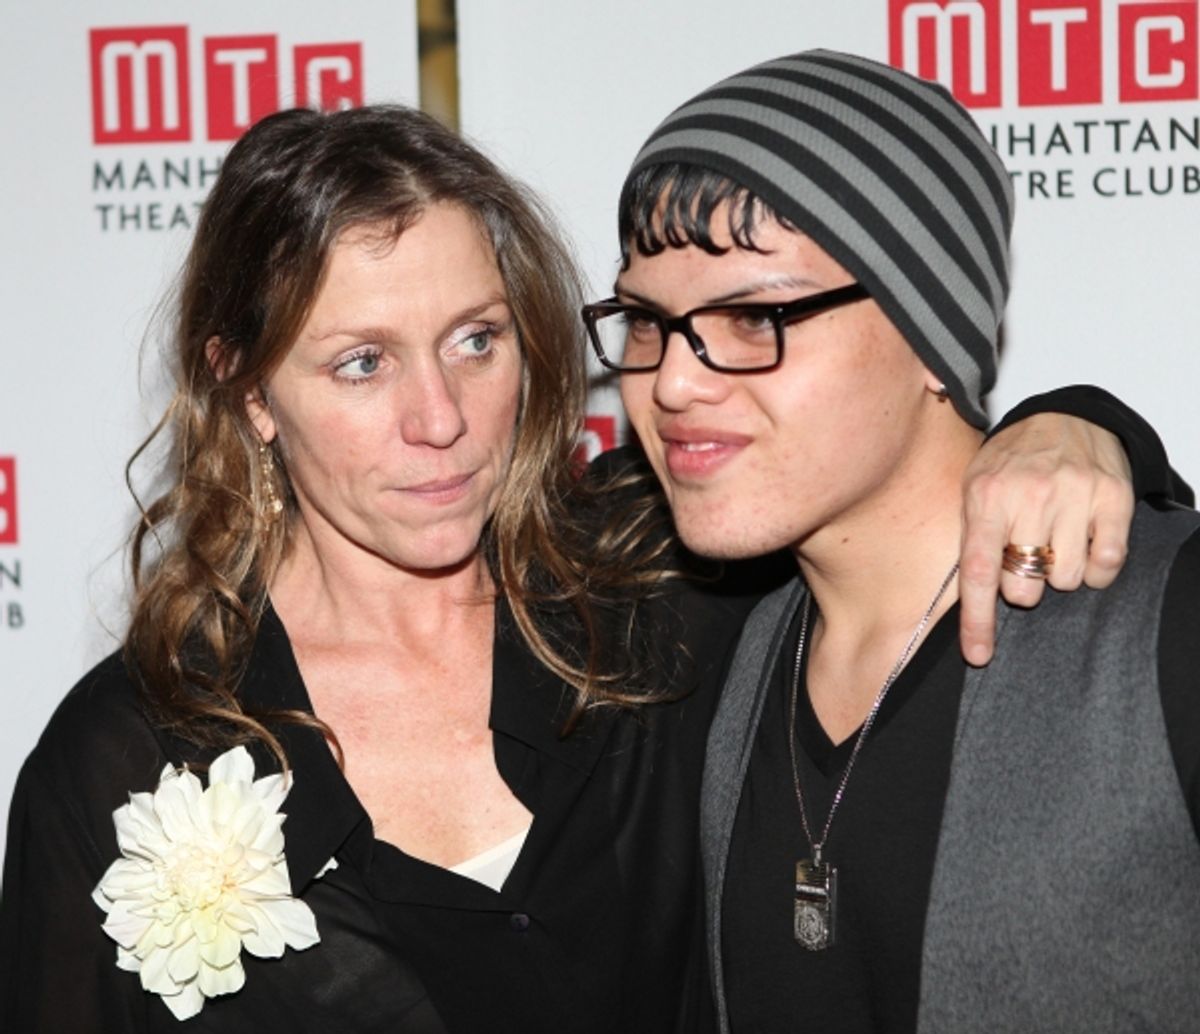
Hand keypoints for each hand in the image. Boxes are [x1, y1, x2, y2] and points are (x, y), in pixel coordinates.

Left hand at [958, 412, 1133, 665]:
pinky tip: (1085, 545)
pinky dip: (1096, 568)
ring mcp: (1076, 495)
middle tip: (1024, 557)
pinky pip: (1107, 564)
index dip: (977, 620)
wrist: (1063, 416)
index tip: (978, 655)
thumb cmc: (1011, 461)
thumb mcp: (974, 487)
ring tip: (1054, 541)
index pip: (978, 571)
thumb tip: (966, 598)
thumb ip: (971, 537)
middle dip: (1022, 585)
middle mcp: (1031, 496)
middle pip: (1025, 586)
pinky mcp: (1113, 498)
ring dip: (1059, 573)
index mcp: (987, 497)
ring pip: (1067, 580)